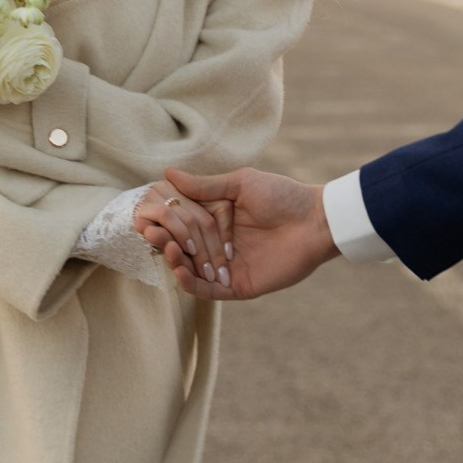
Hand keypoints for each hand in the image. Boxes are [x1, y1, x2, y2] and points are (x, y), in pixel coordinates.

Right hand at [138, 164, 335, 300]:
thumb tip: (167, 172)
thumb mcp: (240, 184)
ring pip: (192, 271)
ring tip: (168, 250)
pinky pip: (208, 290)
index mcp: (218, 220)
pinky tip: (181, 270)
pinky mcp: (238, 286)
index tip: (148, 218)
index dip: (166, 223)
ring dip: (176, 263)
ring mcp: (227, 267)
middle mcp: (219, 244)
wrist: (315, 221)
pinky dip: (191, 283)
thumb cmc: (282, 195)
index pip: (183, 225)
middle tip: (152, 236)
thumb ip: (204, 186)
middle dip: (166, 244)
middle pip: (184, 249)